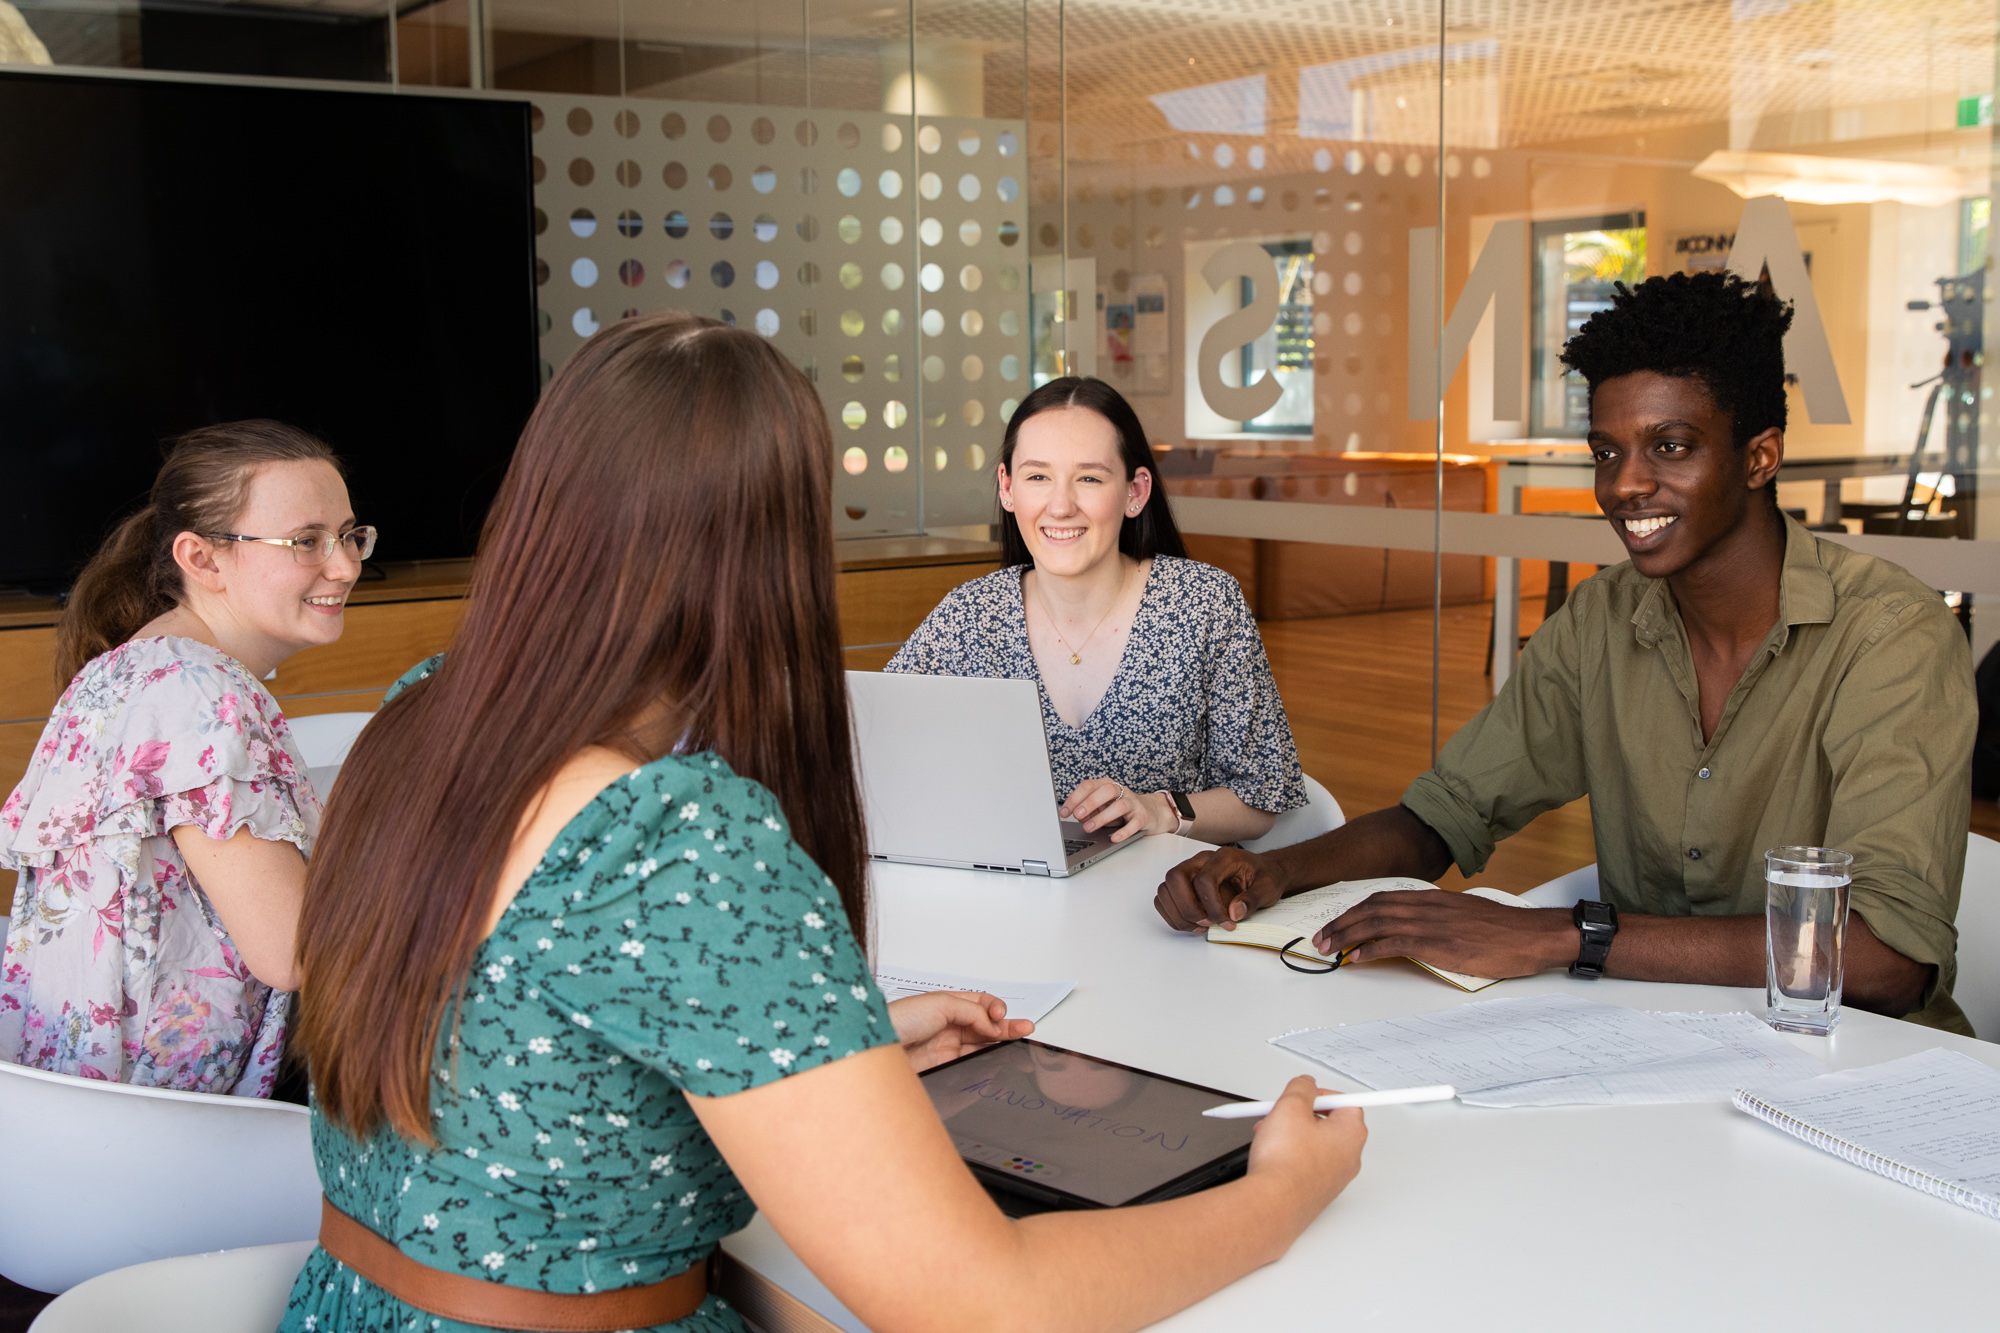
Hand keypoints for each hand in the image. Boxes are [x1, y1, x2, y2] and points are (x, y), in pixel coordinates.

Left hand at [887, 991, 1034, 1072]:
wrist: (874, 1047)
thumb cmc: (898, 1019)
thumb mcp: (939, 1003)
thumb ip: (971, 1012)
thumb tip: (993, 1025)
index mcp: (948, 1005)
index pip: (982, 1004)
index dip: (995, 1009)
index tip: (1000, 1017)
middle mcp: (950, 1026)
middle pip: (987, 1026)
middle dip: (1008, 1027)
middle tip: (1026, 1030)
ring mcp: (948, 1048)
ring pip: (983, 1047)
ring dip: (1002, 1045)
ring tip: (1019, 1044)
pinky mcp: (945, 1069)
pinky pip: (972, 1067)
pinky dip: (987, 1066)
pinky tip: (999, 1062)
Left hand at [1061, 777, 1171, 842]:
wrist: (1151, 812)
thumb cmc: (1121, 809)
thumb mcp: (1103, 807)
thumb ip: (1090, 811)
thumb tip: (1078, 817)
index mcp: (1107, 785)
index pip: (1089, 786)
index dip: (1074, 798)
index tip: (1064, 812)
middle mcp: (1121, 791)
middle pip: (1105, 791)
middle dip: (1089, 803)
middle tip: (1077, 815)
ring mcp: (1133, 803)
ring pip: (1119, 806)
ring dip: (1102, 817)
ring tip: (1089, 828)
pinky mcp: (1143, 816)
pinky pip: (1134, 823)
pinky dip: (1123, 832)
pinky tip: (1114, 838)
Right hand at [1154, 846, 1282, 932]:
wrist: (1262, 872)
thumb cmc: (1263, 876)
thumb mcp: (1268, 887)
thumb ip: (1253, 899)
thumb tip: (1234, 912)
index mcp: (1223, 858)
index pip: (1204, 879)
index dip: (1212, 906)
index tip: (1226, 922)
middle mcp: (1201, 861)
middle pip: (1175, 878)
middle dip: (1188, 908)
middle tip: (1207, 923)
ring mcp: (1190, 871)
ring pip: (1165, 889)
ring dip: (1179, 914)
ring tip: (1201, 926)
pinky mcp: (1184, 885)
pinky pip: (1164, 898)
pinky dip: (1174, 916)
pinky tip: (1193, 924)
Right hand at [1243, 1075, 1366, 1221]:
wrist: (1273, 1203)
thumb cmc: (1286, 1162)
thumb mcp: (1290, 1107)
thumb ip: (1301, 1088)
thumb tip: (1306, 1084)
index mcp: (1351, 1133)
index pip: (1346, 1102)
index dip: (1321, 1095)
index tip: (1304, 1095)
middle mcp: (1349, 1157)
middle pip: (1330, 1123)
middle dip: (1303, 1115)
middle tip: (1282, 1113)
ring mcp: (1335, 1177)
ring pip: (1316, 1144)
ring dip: (1294, 1134)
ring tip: (1270, 1135)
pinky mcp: (1319, 1191)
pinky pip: (1309, 1164)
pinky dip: (1292, 1155)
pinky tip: (1273, 1156)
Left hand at [1310, 891, 1572, 977]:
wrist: (1532, 935)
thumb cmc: (1505, 929)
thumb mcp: (1466, 915)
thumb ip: (1439, 918)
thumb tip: (1420, 929)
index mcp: (1433, 898)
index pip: (1382, 898)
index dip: (1355, 910)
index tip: (1337, 922)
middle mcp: (1427, 906)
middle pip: (1372, 908)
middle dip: (1342, 923)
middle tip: (1320, 938)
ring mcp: (1432, 923)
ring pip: (1377, 923)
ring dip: (1347, 936)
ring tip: (1328, 949)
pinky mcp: (1439, 943)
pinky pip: (1395, 942)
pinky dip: (1370, 949)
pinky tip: (1356, 958)